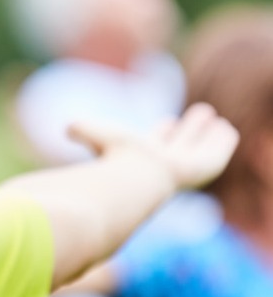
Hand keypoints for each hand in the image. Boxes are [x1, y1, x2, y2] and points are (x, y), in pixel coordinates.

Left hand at [67, 102, 238, 191]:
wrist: (133, 182)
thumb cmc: (113, 162)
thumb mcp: (97, 135)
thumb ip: (83, 130)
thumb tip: (68, 127)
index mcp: (139, 159)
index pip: (154, 145)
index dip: (162, 134)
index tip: (167, 123)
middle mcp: (162, 164)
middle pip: (179, 144)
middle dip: (187, 131)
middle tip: (201, 114)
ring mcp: (182, 169)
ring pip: (197, 150)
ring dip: (205, 135)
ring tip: (217, 121)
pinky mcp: (201, 170)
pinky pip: (215, 156)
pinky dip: (222, 144)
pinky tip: (228, 131)